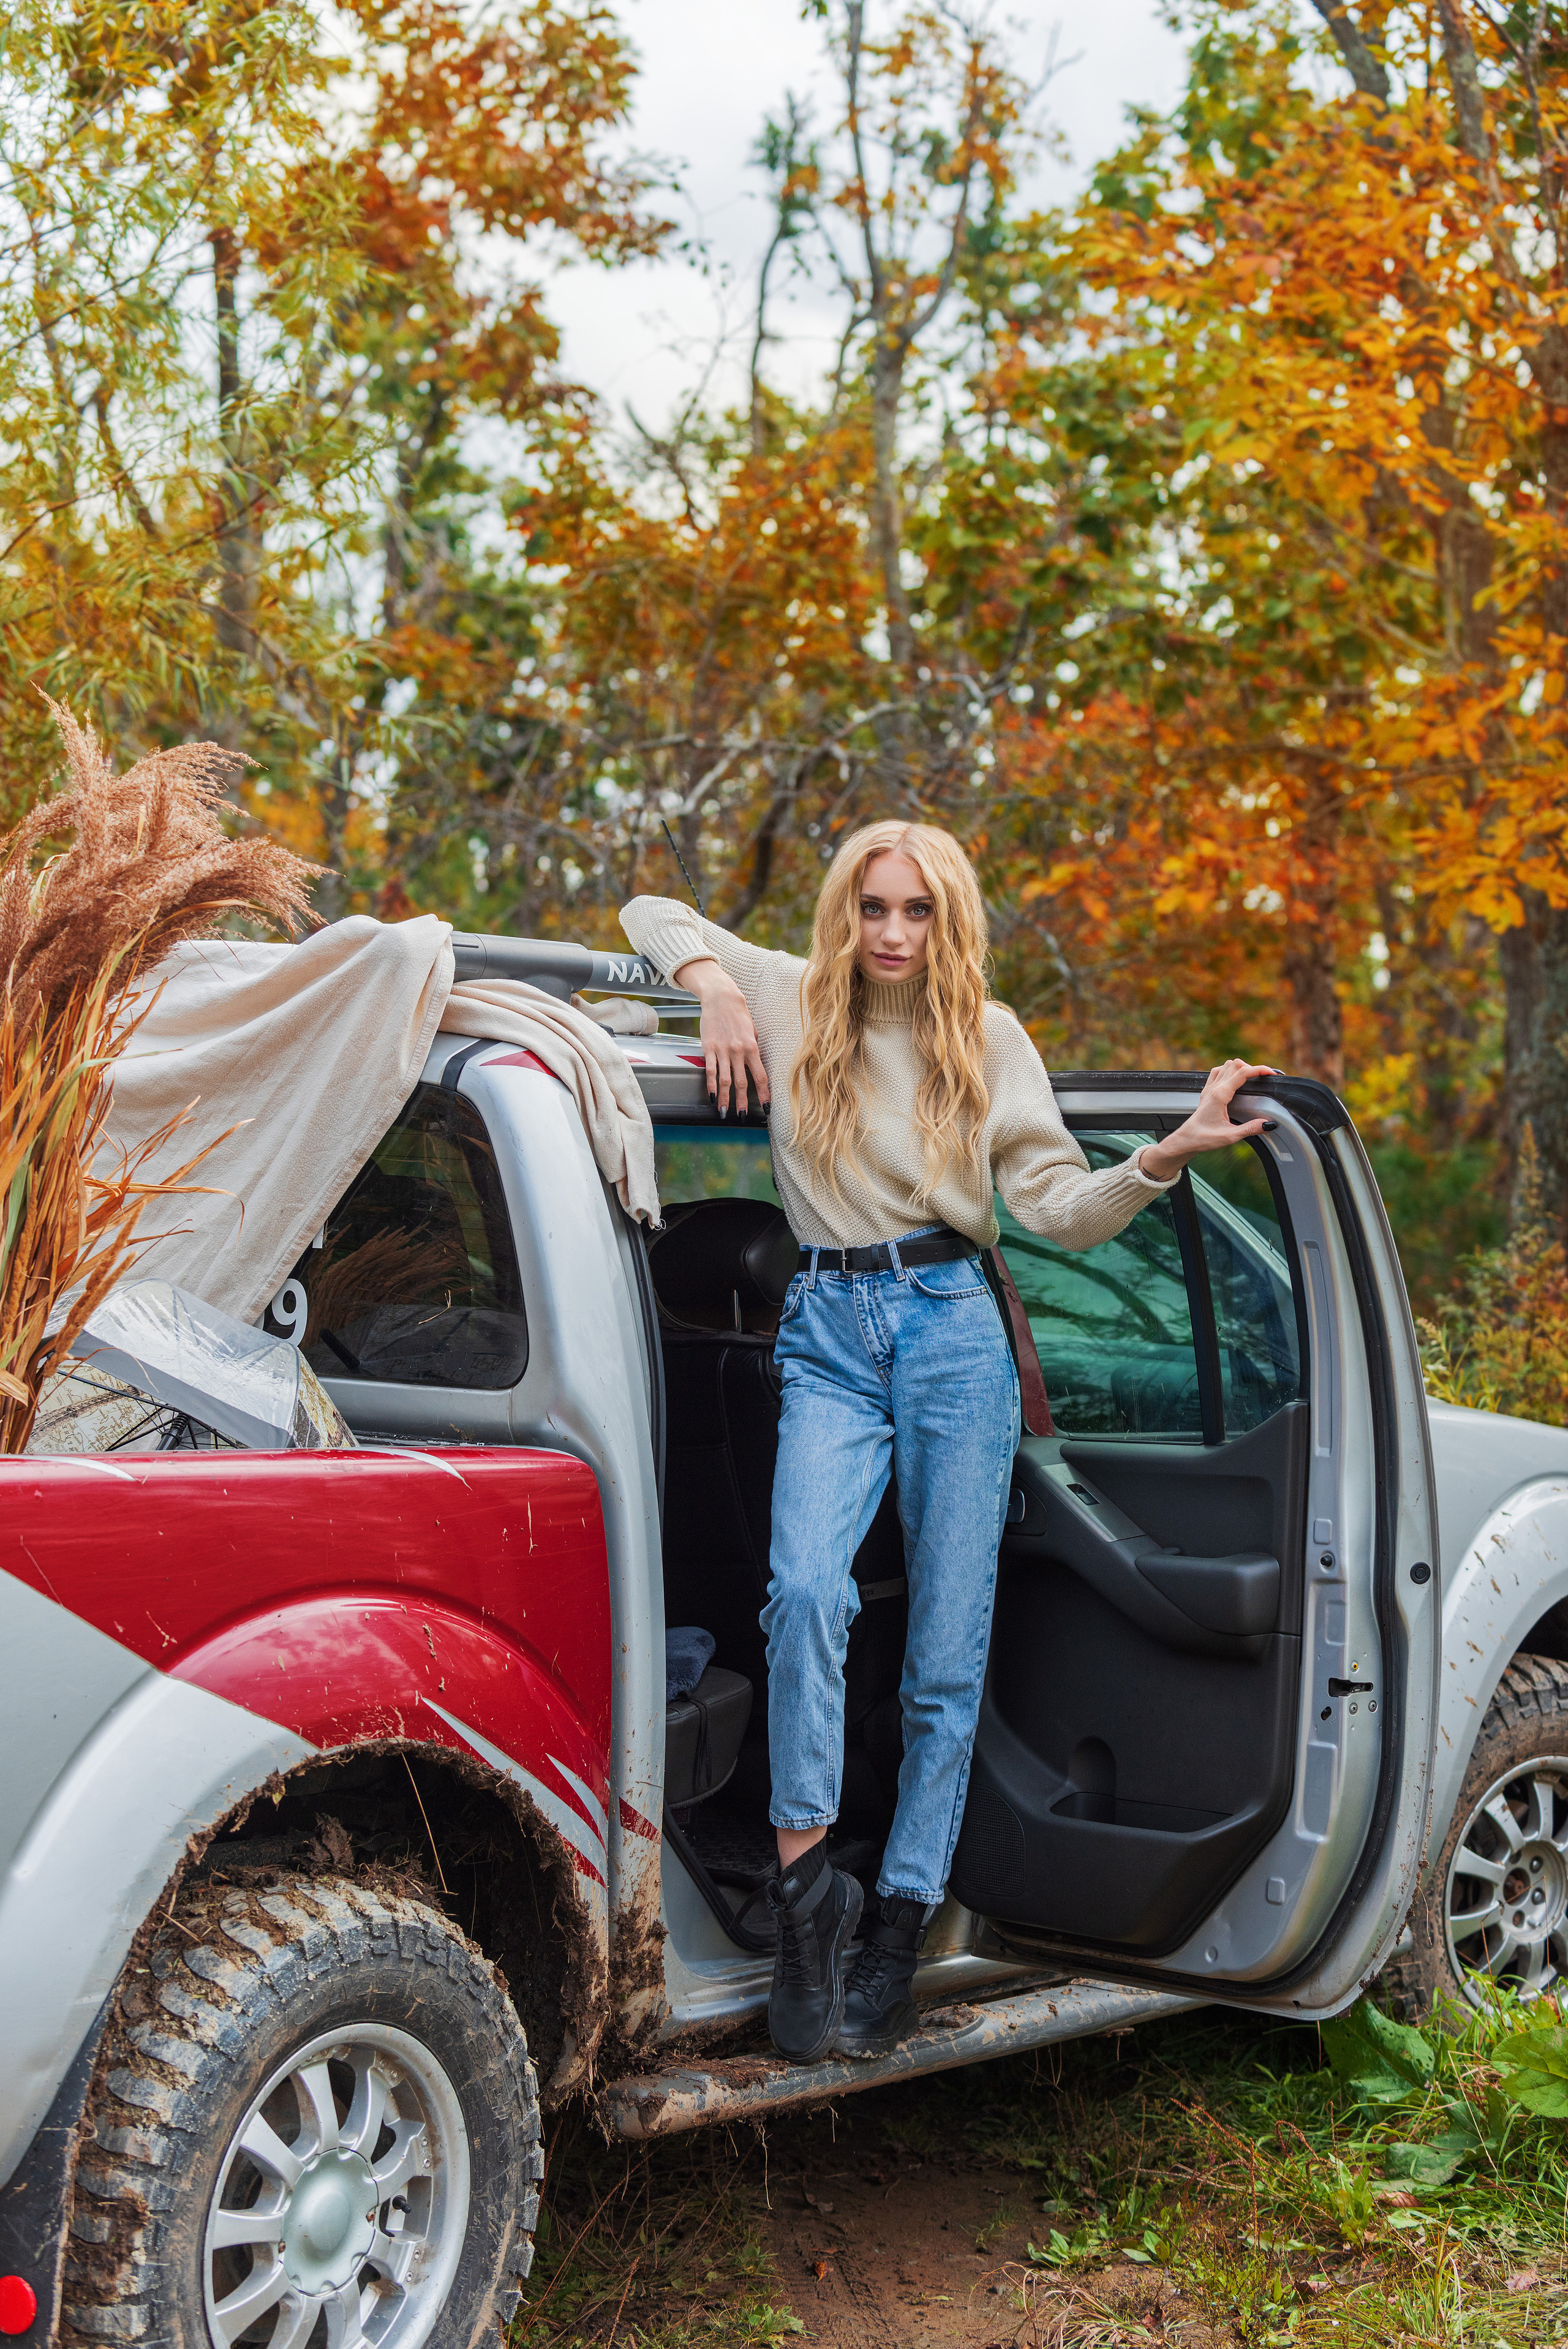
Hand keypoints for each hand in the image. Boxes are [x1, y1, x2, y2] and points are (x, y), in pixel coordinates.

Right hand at [674, 957, 769, 1115]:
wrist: (721, 998)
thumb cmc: (739, 1014)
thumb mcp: (752, 1030)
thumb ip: (754, 1047)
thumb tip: (755, 1062)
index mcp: (752, 1047)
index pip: (760, 1076)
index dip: (764, 1093)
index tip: (766, 1107)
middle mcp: (738, 1051)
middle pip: (741, 1082)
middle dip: (742, 1101)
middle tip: (743, 1116)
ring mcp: (722, 1050)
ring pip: (724, 1080)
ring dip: (724, 1099)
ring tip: (724, 1112)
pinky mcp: (708, 1048)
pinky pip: (710, 1070)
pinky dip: (710, 1085)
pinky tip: (711, 1096)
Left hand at [1138, 1059, 1274, 1182]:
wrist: (1186, 1139)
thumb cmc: (1203, 1138)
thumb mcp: (1229, 1136)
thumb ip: (1249, 1129)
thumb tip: (1267, 1124)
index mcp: (1220, 1095)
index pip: (1242, 1073)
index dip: (1259, 1070)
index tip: (1271, 1073)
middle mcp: (1214, 1088)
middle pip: (1235, 1064)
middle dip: (1253, 1067)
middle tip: (1264, 1078)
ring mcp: (1209, 1088)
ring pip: (1226, 1065)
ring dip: (1241, 1067)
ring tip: (1252, 1077)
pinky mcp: (1207, 1092)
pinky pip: (1218, 1072)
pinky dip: (1229, 1070)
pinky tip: (1235, 1079)